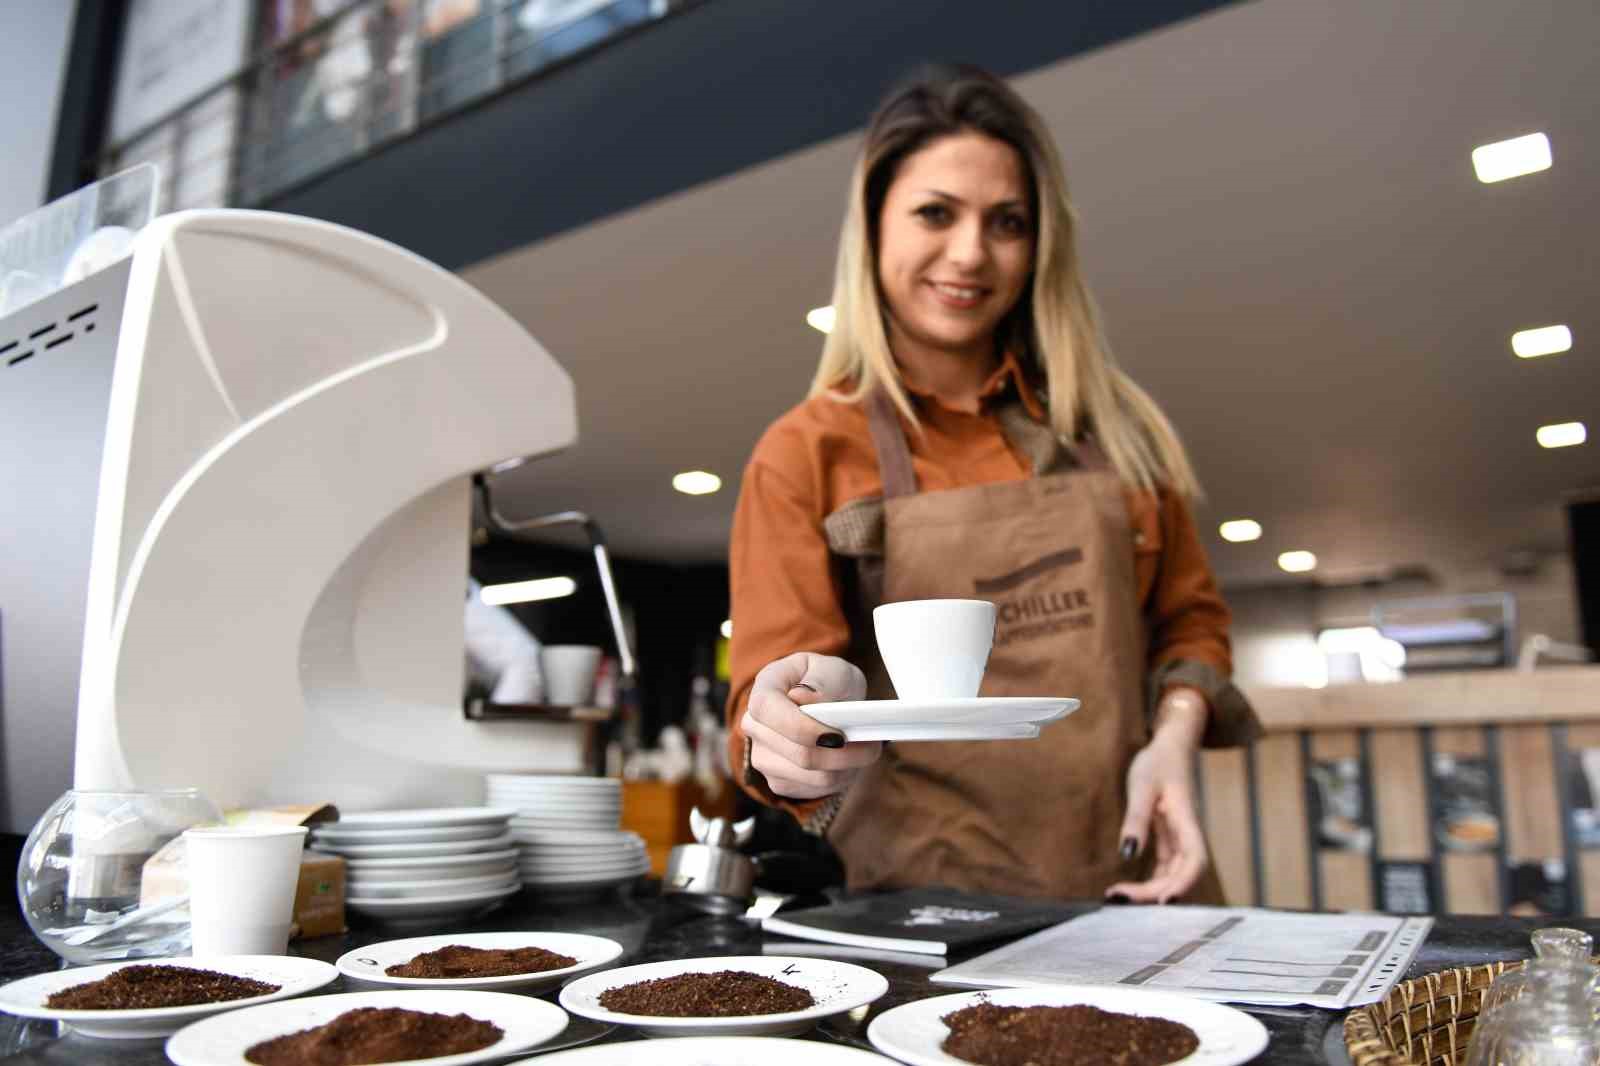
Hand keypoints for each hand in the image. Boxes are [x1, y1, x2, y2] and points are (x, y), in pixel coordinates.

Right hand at [741, 652, 880, 799]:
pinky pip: (815, 788)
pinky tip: (845, 758)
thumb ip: (822, 680)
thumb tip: (801, 697)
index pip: (766, 709)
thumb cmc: (829, 683)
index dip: (801, 727)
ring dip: (847, 765)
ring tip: (862, 748)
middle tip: (872, 742)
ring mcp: (762, 756)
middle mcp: (754, 724)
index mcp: (764, 688)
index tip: (838, 735)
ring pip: (812, 775)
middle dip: (842, 752)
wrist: (828, 705)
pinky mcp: (777, 781)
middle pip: (796, 752)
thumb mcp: (834, 670)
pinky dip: (840, 776)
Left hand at [1105, 700, 1208, 903]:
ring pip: (1171, 875)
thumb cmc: (1158, 763)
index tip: (1164, 901)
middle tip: (1119, 898)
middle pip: (1180, 875)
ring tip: (1119, 897)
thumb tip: (1128, 854)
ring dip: (1149, 890)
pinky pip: (1163, 869)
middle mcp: (1186, 836)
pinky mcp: (1168, 841)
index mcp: (1187, 822)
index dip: (1184, 884)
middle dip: (1154, 893)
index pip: (1195, 861)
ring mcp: (1178, 840)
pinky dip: (1148, 881)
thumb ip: (1136, 819)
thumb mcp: (1142, 787)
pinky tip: (1128, 889)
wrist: (1168, 749)